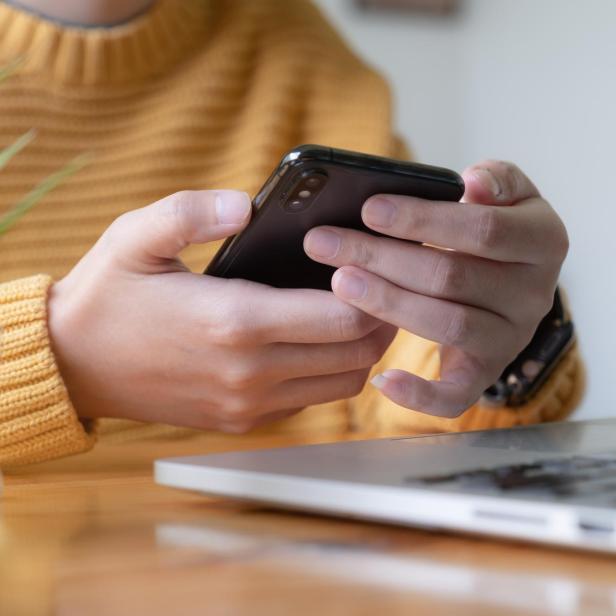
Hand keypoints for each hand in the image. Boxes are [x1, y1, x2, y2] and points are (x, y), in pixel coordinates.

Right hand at [48, 190, 395, 432]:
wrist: (73, 365)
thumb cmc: (108, 296)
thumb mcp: (136, 236)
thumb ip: (193, 211)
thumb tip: (247, 205)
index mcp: (234, 321)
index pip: (341, 316)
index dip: (373, 289)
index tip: (375, 263)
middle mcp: (250, 372)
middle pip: (355, 353)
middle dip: (381, 318)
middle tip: (383, 285)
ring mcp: (247, 403)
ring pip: (343, 384)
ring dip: (363, 350)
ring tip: (359, 313)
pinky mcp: (241, 419)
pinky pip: (311, 400)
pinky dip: (331, 373)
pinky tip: (320, 343)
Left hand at [304, 161, 568, 416]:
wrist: (510, 279)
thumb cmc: (493, 230)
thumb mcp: (505, 195)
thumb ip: (495, 180)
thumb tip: (474, 183)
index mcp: (543, 241)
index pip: (483, 230)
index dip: (423, 220)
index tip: (369, 209)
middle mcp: (534, 295)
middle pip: (451, 276)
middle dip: (381, 257)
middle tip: (325, 243)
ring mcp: (510, 339)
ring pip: (447, 324)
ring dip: (387, 303)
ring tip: (339, 281)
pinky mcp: (485, 373)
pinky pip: (457, 396)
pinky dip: (420, 395)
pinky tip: (381, 378)